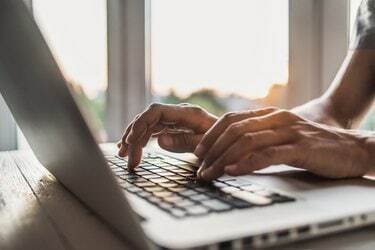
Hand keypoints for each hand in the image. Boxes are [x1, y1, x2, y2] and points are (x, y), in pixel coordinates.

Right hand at [118, 103, 216, 169]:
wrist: (234, 141)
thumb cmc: (224, 143)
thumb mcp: (207, 145)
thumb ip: (185, 142)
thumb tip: (159, 140)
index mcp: (188, 114)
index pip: (156, 112)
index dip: (141, 124)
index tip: (131, 141)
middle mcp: (179, 114)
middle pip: (148, 119)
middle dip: (134, 136)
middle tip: (126, 157)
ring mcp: (175, 120)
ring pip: (148, 125)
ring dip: (134, 138)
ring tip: (124, 155)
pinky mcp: (174, 127)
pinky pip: (153, 131)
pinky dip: (141, 140)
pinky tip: (132, 149)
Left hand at [194, 107, 369, 180]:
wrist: (349, 148)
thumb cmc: (311, 145)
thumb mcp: (281, 136)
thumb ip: (260, 138)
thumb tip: (231, 152)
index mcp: (269, 115)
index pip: (231, 119)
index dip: (211, 135)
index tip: (198, 153)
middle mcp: (276, 118)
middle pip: (234, 129)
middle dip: (212, 149)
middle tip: (200, 168)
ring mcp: (288, 131)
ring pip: (247, 141)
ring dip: (223, 159)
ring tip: (210, 173)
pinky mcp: (300, 147)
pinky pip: (268, 153)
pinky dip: (247, 163)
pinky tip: (234, 171)